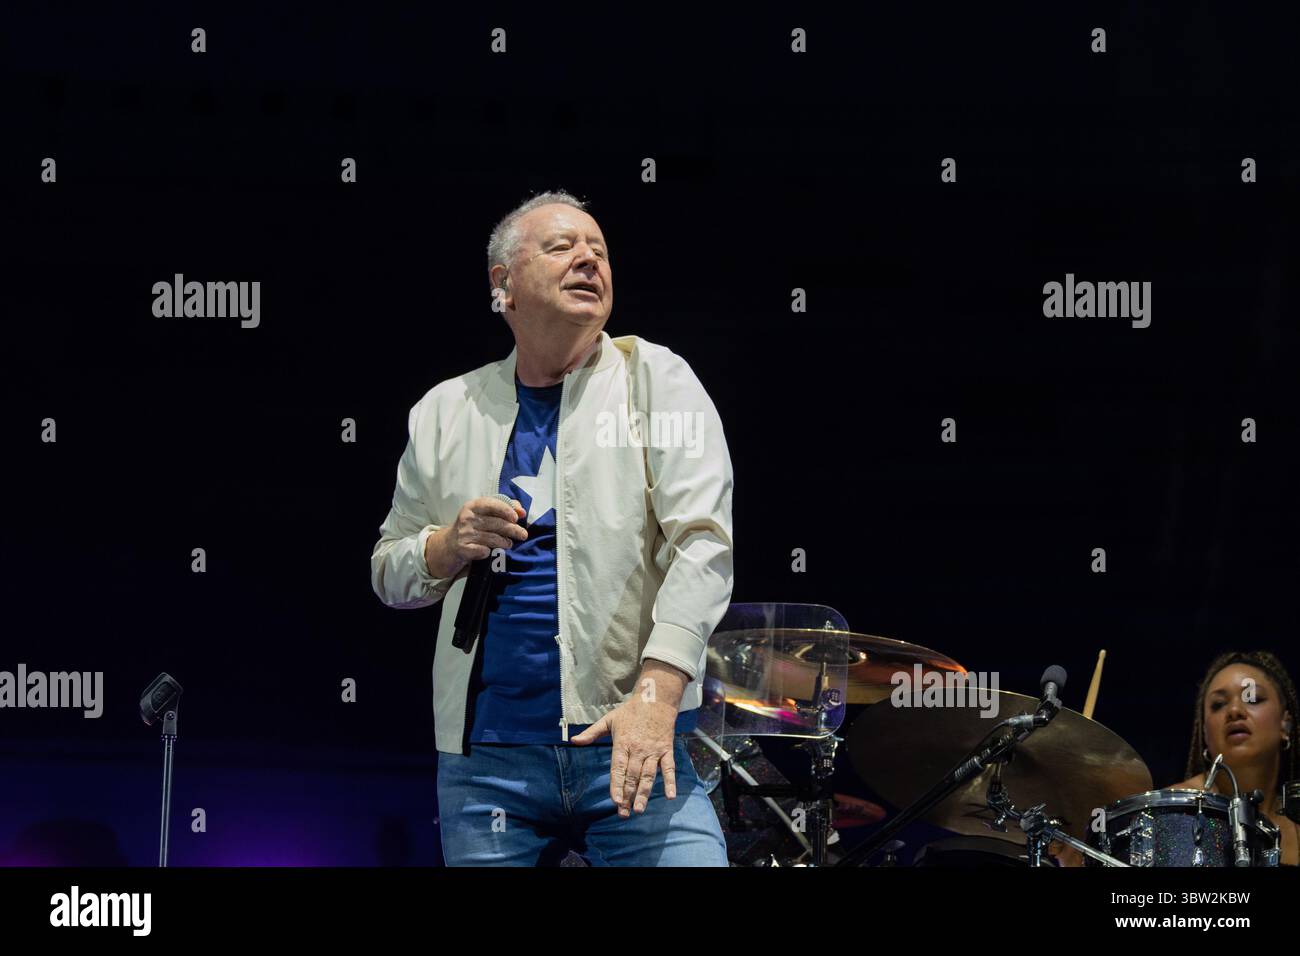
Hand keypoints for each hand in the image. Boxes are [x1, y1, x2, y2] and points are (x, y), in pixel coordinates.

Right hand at [426, 496, 525, 577]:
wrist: (449, 545)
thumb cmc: (472, 527)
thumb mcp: (484, 514)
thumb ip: (504, 508)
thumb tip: (522, 511)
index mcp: (472, 506)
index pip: (492, 504)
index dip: (506, 510)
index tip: (516, 518)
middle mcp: (467, 518)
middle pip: (496, 523)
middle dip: (513, 530)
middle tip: (523, 535)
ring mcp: (464, 534)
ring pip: (492, 538)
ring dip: (505, 542)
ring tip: (509, 543)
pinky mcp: (462, 548)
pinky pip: (483, 550)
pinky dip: (490, 552)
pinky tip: (491, 551)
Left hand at [570, 660, 687, 816]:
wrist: (655, 699)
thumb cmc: (630, 711)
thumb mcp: (608, 719)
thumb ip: (591, 733)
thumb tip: (573, 741)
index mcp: (623, 743)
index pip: (618, 768)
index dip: (617, 785)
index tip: (615, 800)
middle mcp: (638, 749)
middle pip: (632, 776)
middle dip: (628, 796)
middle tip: (624, 813)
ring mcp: (653, 750)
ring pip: (648, 775)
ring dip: (644, 793)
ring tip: (640, 809)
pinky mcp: (666, 749)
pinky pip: (669, 768)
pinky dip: (670, 781)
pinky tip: (670, 796)